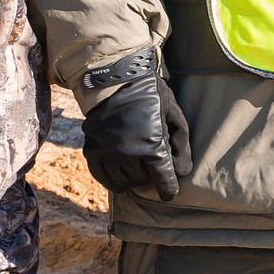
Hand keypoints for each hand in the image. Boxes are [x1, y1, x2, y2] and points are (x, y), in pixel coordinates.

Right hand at [79, 49, 188, 200]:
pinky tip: (120, 178)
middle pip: (142, 180)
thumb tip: (181, 173)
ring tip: (136, 165)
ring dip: (132, 177)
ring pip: (123, 181)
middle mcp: (128, 153)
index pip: (162, 179)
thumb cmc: (151, 97)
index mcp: (152, 145)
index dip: (168, 188)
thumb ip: (180, 147)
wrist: (116, 80)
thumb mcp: (175, 117)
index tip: (169, 193)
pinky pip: (102, 178)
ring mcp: (107, 153)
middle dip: (149, 175)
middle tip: (151, 163)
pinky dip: (112, 181)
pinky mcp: (92, 151)